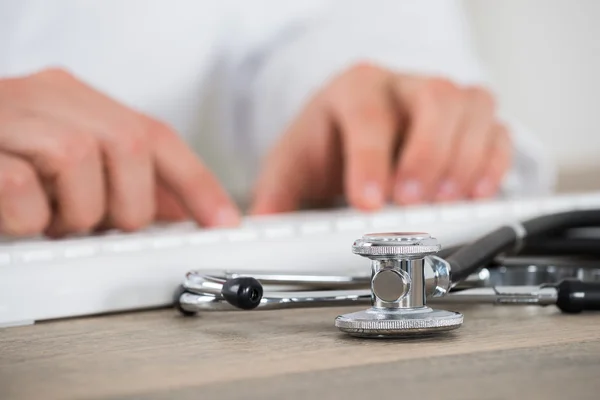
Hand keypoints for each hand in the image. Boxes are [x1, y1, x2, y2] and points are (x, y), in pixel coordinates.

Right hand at [0, 68, 239, 236]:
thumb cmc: (1, 165)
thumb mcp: (65, 168)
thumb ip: (118, 181)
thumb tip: (180, 212)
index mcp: (70, 97)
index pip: (155, 134)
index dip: (197, 182)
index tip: (223, 220)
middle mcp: (40, 96)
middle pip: (128, 144)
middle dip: (127, 204)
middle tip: (98, 224)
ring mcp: (1, 117)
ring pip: (79, 158)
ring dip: (76, 212)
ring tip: (51, 220)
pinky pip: (21, 187)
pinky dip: (31, 217)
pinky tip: (20, 219)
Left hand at [250, 62, 511, 213]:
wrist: (355, 120)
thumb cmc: (327, 140)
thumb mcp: (292, 163)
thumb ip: (276, 198)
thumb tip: (260, 233)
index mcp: (353, 89)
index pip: (366, 115)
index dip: (370, 160)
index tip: (368, 202)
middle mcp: (402, 86)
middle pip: (431, 102)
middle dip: (425, 156)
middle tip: (411, 202)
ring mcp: (442, 97)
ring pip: (470, 109)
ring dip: (464, 160)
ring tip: (447, 201)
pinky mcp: (471, 118)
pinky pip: (498, 130)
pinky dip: (494, 163)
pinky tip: (476, 192)